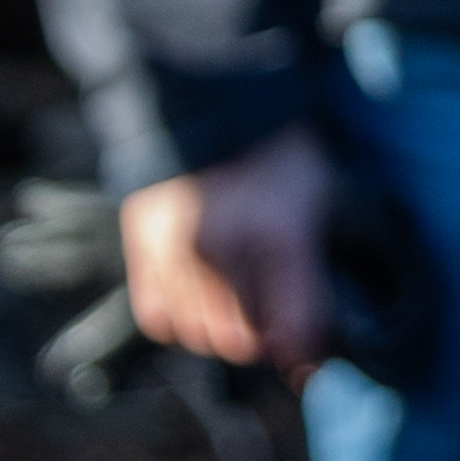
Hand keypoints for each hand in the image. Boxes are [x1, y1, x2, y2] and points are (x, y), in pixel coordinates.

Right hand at [119, 127, 332, 378]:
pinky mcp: (140, 241)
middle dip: (263, 343)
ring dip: (221, 334)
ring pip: (198, 334)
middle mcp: (221, 246)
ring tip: (235, 304)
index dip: (303, 357)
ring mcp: (174, 246)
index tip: (308, 361)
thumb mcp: (319, 208)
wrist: (216, 99)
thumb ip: (313, 285)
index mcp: (279, 234)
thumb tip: (306, 361)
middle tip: (271, 319)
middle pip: (241, 342)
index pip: (292, 330)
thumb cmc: (280, 159)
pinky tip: (199, 298)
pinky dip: (180, 320)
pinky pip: (158, 315)